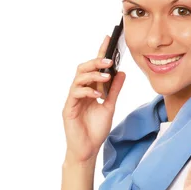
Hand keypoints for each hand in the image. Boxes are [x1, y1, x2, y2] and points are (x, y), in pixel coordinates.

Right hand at [62, 35, 125, 163]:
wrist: (88, 150)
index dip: (100, 53)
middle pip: (83, 69)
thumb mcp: (109, 107)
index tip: (108, 39)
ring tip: (106, 76)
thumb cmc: (95, 130)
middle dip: (95, 62)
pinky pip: (75, 94)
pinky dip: (87, 92)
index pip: (94, 68)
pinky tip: (97, 95)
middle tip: (109, 60)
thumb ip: (114, 90)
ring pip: (78, 78)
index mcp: (90, 90)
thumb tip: (122, 72)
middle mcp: (80, 92)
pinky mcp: (68, 109)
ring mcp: (73, 99)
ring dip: (92, 75)